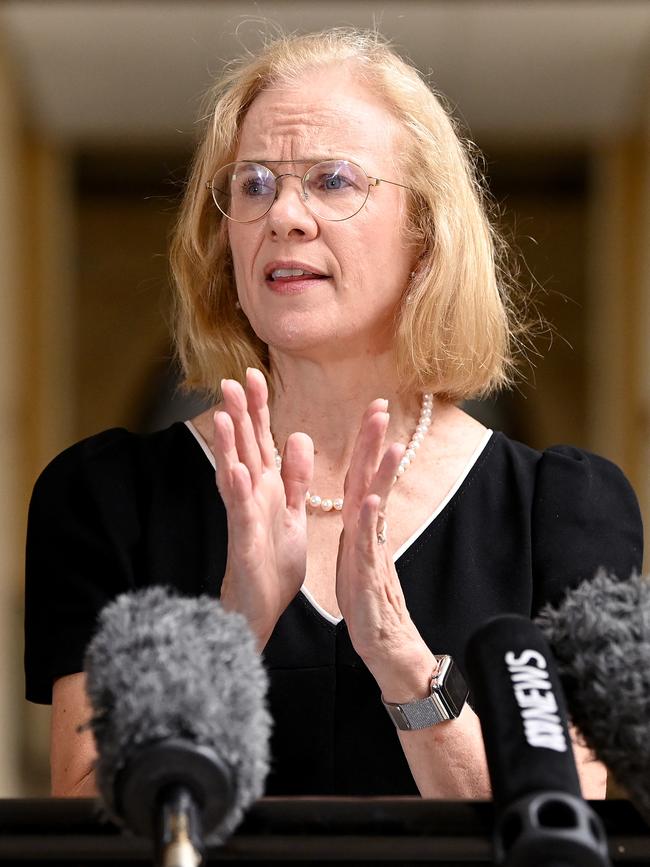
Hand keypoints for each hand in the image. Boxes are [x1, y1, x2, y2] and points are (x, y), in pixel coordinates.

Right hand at [213, 368, 312, 647]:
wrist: (262, 606)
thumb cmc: (273, 561)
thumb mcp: (292, 511)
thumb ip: (294, 476)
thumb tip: (296, 435)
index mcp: (266, 487)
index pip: (261, 439)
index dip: (258, 408)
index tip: (255, 374)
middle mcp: (251, 496)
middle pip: (244, 448)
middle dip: (238, 415)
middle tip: (231, 380)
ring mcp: (244, 518)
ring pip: (235, 474)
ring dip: (229, 446)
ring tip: (225, 417)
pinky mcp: (245, 542)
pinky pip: (242, 514)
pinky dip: (238, 492)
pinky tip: (235, 470)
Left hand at [336, 401, 434, 694]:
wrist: (384, 645)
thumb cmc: (367, 602)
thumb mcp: (357, 554)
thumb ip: (360, 525)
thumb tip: (363, 497)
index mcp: (360, 526)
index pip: (362, 475)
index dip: (365, 442)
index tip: (372, 409)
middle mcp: (369, 533)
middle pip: (372, 480)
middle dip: (375, 442)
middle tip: (381, 407)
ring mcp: (371, 552)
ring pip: (376, 506)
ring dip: (381, 474)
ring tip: (389, 443)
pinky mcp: (368, 576)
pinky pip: (369, 545)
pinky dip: (370, 521)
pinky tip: (371, 500)